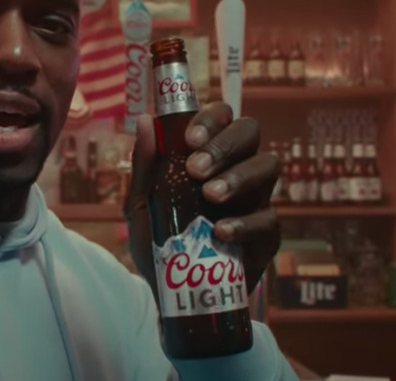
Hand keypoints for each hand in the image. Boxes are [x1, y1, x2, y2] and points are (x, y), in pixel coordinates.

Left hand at [123, 102, 280, 296]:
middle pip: (250, 134)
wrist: (168, 291)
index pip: (223, 118)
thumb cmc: (159, 239)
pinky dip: (244, 224)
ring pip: (267, 167)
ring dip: (238, 177)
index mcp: (210, 155)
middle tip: (195, 169)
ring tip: (210, 195)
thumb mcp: (142, 202)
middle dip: (224, 145)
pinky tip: (220, 231)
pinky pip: (268, 221)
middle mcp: (238, 169)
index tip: (191, 138)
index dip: (212, 119)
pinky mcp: (266, 236)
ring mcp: (256, 201)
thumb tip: (145, 120)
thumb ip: (145, 165)